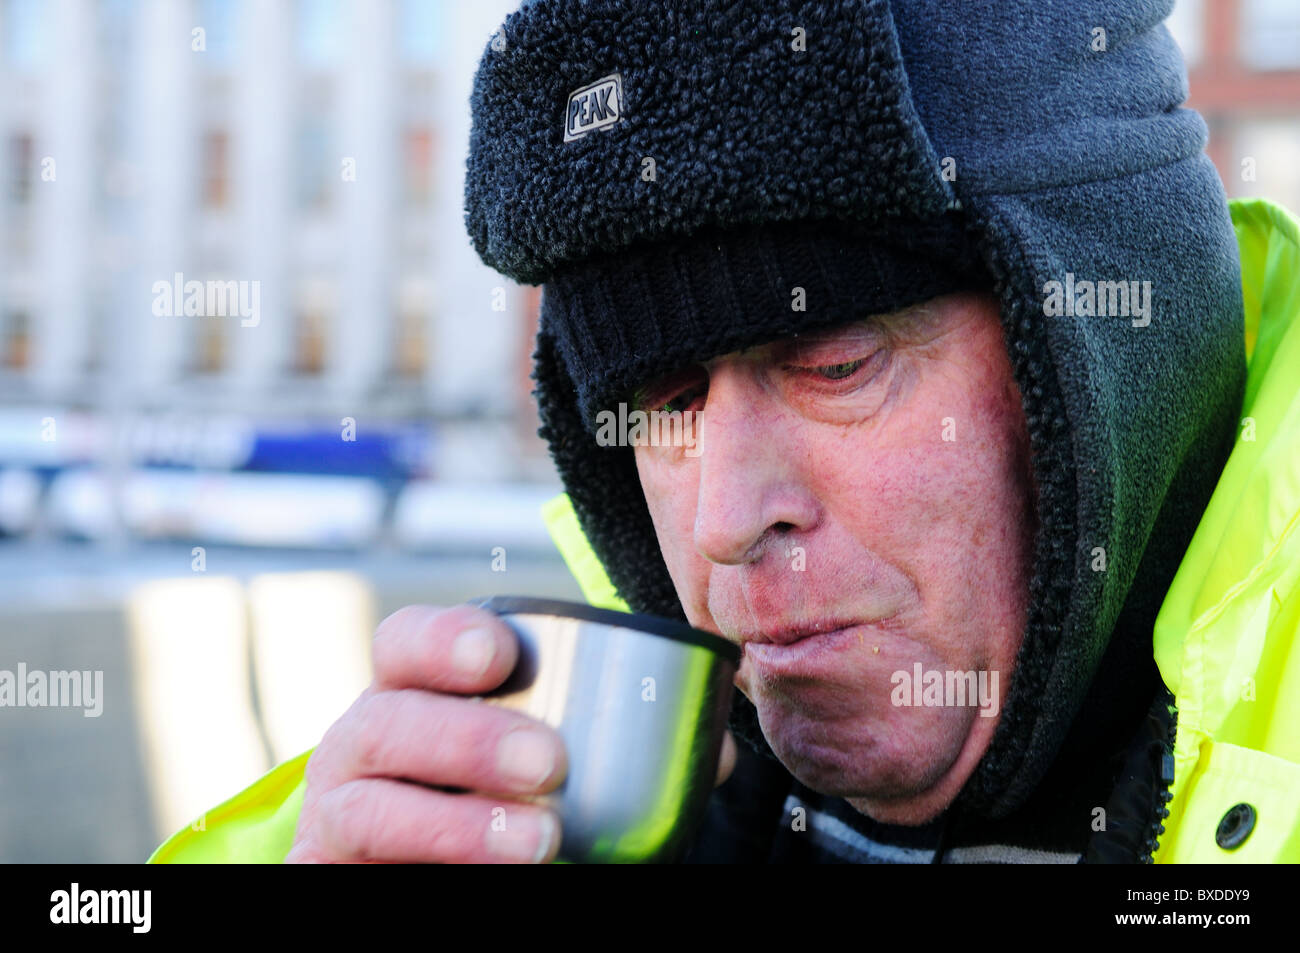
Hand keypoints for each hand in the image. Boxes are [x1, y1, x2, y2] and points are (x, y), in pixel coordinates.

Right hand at [286, 603, 736, 863]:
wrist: (438, 866)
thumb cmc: (492, 794)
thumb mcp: (541, 755)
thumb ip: (621, 739)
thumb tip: (716, 753)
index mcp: (415, 693)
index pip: (404, 643)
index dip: (442, 638)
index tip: (499, 653)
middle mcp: (364, 743)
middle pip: (384, 720)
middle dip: (465, 737)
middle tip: (550, 763)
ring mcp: (338, 811)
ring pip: (365, 805)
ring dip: (452, 822)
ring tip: (539, 841)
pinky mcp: (329, 869)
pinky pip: (352, 865)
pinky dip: (426, 865)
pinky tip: (492, 873)